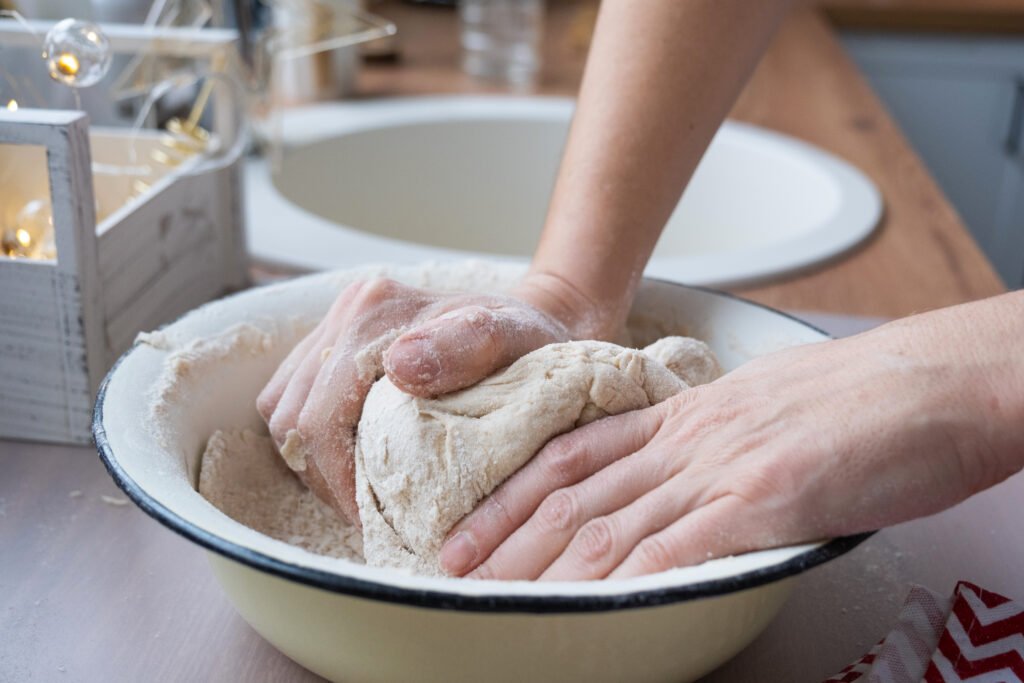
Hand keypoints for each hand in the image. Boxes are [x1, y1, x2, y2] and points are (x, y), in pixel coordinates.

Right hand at [257, 273, 613, 523]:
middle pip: (292, 414)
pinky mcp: (336, 343)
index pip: (320, 412)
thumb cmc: (529, 344)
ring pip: (282, 409)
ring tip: (361, 488)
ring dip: (313, 458)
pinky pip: (294, 400)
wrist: (535, 322)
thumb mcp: (515, 342)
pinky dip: (314, 439)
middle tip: (367, 512)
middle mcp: (348, 310)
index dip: (337, 476)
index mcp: (377, 311)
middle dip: (322, 474)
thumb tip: (399, 365)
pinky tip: (356, 459)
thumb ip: (467, 347)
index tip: (372, 516)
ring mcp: (337, 325)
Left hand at [439, 300, 1023, 579]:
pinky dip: (628, 580)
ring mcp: (722, 467)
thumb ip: (712, 437)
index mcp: (685, 416)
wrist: (936, 380)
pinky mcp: (765, 498)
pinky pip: (680, 546)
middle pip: (573, 494)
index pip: (572, 455)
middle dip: (507, 539)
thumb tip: (682, 472)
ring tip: (501, 602)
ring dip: (547, 570)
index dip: (511, 495)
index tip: (471, 530)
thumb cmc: (863, 396)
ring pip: (609, 524)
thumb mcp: (764, 405)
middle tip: (457, 573)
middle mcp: (689, 439)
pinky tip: (592, 606)